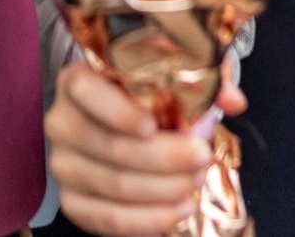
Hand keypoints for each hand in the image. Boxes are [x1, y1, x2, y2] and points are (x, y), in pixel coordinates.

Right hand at [46, 61, 211, 234]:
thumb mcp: (170, 74)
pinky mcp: (72, 201)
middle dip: (164, 158)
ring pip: (115, 185)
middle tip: (202, 156)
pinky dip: (148, 219)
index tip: (153, 125)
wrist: (116, 126)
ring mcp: (63, 165)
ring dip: (163, 189)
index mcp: (76, 81)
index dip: (118, 111)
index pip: (87, 92)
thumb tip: (233, 101)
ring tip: (196, 181)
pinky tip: (178, 210)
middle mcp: (62, 122)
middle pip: (112, 147)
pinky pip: (109, 219)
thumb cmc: (141, 96)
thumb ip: (202, 79)